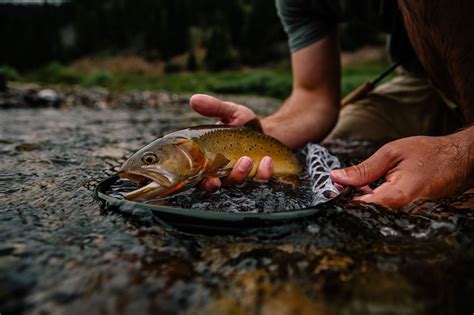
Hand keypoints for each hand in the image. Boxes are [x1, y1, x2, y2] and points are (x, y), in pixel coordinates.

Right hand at [190, 94, 272, 191]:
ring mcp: (241, 177)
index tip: (210, 180)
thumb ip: (213, 108)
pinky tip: (268, 160)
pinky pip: (259, 181)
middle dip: (228, 178)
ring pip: (238, 184)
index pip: (200, 178)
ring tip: (249, 159)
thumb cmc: (244, 124)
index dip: (203, 183)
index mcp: (210, 161)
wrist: (269, 131)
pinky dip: (264, 173)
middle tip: (239, 163)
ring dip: (243, 175)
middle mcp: (223, 173)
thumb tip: (193, 99)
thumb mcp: (230, 112)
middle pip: (219, 185)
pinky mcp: (258, 177)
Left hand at [330, 129, 473, 207]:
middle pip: (366, 214)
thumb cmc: (428, 154)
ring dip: (360, 202)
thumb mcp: (391, 154)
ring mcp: (407, 216)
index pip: (362, 207)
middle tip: (339, 187)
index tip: (331, 191)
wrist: (458, 160)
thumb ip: (363, 169)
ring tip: (352, 186)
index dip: (343, 201)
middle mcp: (403, 212)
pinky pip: (384, 212)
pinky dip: (371, 202)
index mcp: (398, 196)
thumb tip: (336, 178)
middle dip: (349, 202)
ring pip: (374, 214)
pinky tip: (365, 191)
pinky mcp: (408, 215)